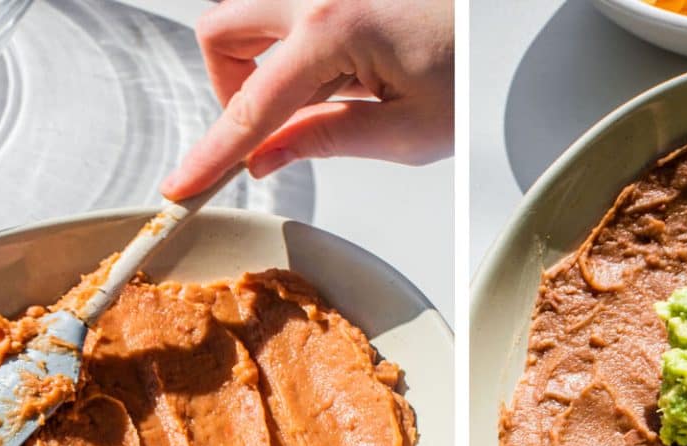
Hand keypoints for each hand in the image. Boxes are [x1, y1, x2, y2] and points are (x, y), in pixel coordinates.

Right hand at [161, 0, 453, 198]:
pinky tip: (341, 70)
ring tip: (324, 94)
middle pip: (221, 36)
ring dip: (257, 61)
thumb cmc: (473, 69)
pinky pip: (280, 10)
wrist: (506, 24)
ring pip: (244, 16)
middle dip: (229, 86)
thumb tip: (265, 157)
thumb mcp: (408, 130)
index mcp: (331, 30)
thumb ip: (326, 139)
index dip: (211, 154)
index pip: (250, 106)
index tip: (179, 187)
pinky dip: (288, 44)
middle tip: (277, 127)